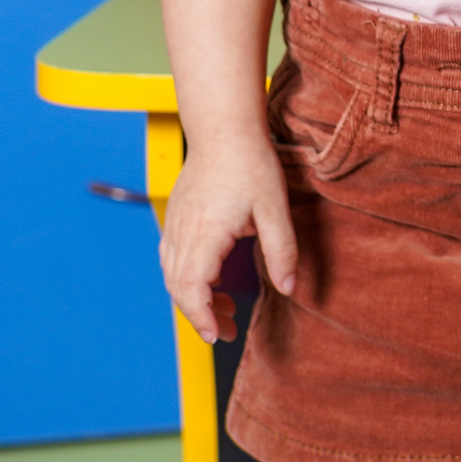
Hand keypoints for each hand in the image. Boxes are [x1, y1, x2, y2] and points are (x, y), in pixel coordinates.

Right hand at [160, 136, 300, 343]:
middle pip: (179, 288)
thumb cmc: (250, 163)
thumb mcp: (274, 208)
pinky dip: (187, 277)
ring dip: (194, 298)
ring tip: (225, 307)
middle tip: (226, 330)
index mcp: (206, 234)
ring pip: (173, 275)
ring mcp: (175, 224)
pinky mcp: (175, 216)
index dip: (202, 317)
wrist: (224, 127)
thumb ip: (282, 250)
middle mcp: (183, 232)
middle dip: (200, 316)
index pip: (192, 289)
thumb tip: (289, 288)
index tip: (217, 334)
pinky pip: (172, 258)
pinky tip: (212, 277)